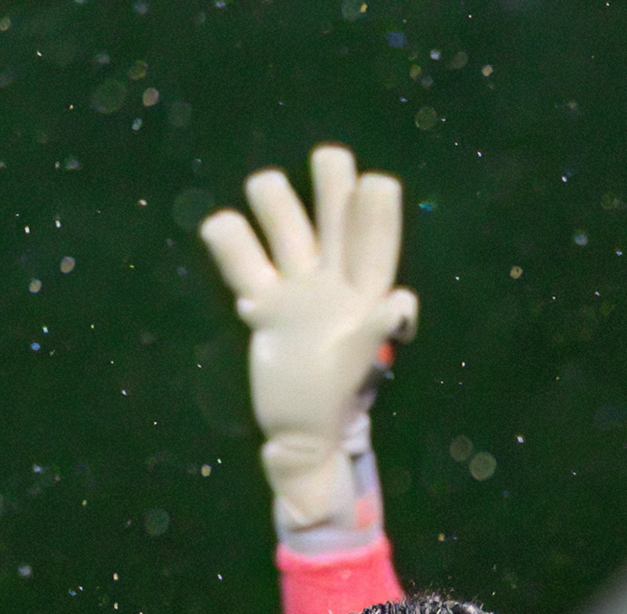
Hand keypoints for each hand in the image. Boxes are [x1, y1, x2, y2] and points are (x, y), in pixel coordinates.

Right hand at [198, 143, 415, 535]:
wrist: (304, 441)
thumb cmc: (336, 424)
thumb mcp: (362, 374)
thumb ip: (378, 336)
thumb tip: (402, 303)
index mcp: (366, 301)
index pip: (377, 243)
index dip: (378, 211)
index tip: (376, 184)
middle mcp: (332, 286)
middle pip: (336, 214)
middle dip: (333, 183)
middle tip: (330, 159)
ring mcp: (294, 289)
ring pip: (285, 220)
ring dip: (275, 198)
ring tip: (267, 192)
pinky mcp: (258, 303)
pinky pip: (239, 256)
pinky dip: (227, 238)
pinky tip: (224, 236)